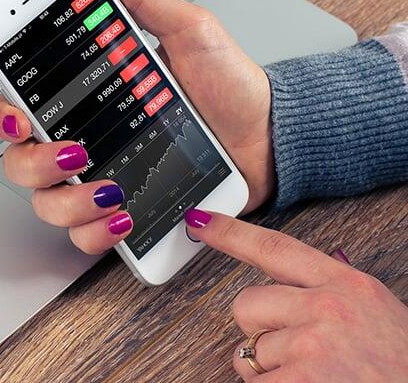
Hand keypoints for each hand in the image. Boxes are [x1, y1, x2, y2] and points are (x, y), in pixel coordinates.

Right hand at [0, 0, 274, 253]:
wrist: (269, 136)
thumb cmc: (229, 86)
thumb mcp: (189, 31)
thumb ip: (142, 1)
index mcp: (85, 99)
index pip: (20, 107)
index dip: (5, 116)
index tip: (21, 118)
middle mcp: (83, 142)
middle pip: (20, 162)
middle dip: (37, 163)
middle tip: (76, 153)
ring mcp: (98, 181)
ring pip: (47, 205)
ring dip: (71, 203)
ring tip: (113, 191)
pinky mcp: (122, 214)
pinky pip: (85, 236)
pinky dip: (96, 233)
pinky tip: (123, 217)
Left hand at [184, 209, 407, 381]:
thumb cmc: (400, 365)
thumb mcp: (375, 313)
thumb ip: (330, 293)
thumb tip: (287, 282)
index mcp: (347, 284)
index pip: (274, 248)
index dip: (231, 233)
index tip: (199, 220)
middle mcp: (327, 309)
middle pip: (246, 303)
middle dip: (258, 329)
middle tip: (296, 350)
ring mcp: (311, 346)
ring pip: (247, 351)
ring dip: (269, 370)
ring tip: (313, 376)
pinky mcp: (299, 382)